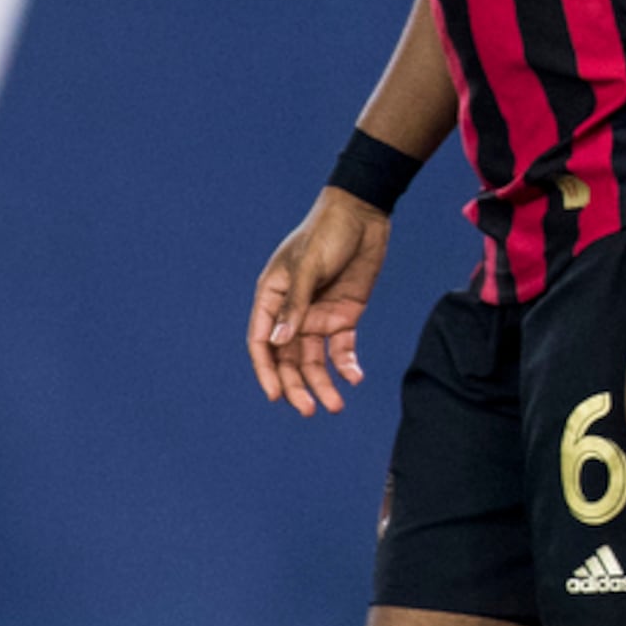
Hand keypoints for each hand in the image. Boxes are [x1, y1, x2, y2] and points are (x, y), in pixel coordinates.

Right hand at [249, 190, 389, 416]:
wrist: (363, 215)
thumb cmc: (326, 234)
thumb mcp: (308, 266)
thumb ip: (295, 304)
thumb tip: (279, 342)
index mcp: (271, 298)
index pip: (262, 343)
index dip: (266, 371)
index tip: (276, 396)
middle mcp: (291, 312)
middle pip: (289, 359)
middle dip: (297, 386)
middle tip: (311, 411)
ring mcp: (318, 315)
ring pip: (315, 359)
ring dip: (323, 383)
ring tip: (335, 406)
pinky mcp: (345, 315)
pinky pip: (342, 347)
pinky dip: (347, 365)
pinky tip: (355, 378)